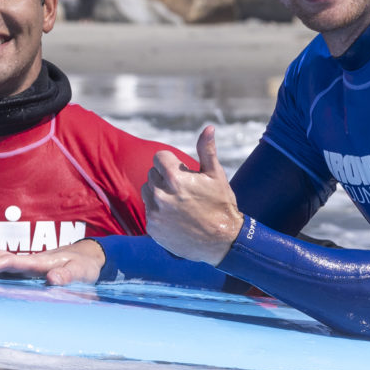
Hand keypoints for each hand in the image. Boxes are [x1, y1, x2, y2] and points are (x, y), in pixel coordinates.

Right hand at [0, 238, 105, 284]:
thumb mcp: (81, 272)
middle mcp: (27, 260)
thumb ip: (68, 276)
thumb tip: (51, 279)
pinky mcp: (25, 268)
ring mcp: (24, 263)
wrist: (88, 256)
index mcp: (37, 262)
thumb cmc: (84, 265)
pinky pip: (1, 265)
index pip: (9, 261)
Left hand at [145, 124, 242, 264]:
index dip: (172, 163)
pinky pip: (149, 211)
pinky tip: (176, 218)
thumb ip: (207, 150)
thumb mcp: (216, 175)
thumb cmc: (221, 205)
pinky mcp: (152, 228)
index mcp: (175, 178)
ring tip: (179, 204)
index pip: (159, 158)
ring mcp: (155, 212)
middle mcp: (161, 194)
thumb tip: (209, 128)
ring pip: (148, 192)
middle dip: (166, 178)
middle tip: (185, 191)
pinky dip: (159, 212)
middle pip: (152, 174)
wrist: (222, 241)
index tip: (183, 173)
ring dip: (159, 194)